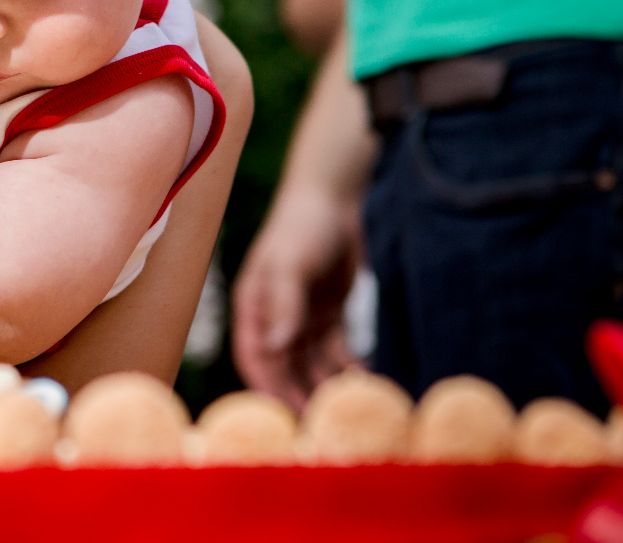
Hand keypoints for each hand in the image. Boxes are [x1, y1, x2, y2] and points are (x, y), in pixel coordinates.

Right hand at [232, 184, 361, 410]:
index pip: (256, 358)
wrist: (334, 198)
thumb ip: (284, 304)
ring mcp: (302, 319)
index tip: (290, 416)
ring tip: (353, 408)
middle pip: (285, 370)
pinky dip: (349, 369)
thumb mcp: (291, 263)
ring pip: (312, 366)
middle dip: (302, 396)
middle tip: (327, 425)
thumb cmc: (303, 225)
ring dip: (328, 387)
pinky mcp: (329, 316)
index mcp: (254, 308)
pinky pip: (338, 353)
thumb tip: (275, 350)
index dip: (269, 388)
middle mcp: (275, 319)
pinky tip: (368, 382)